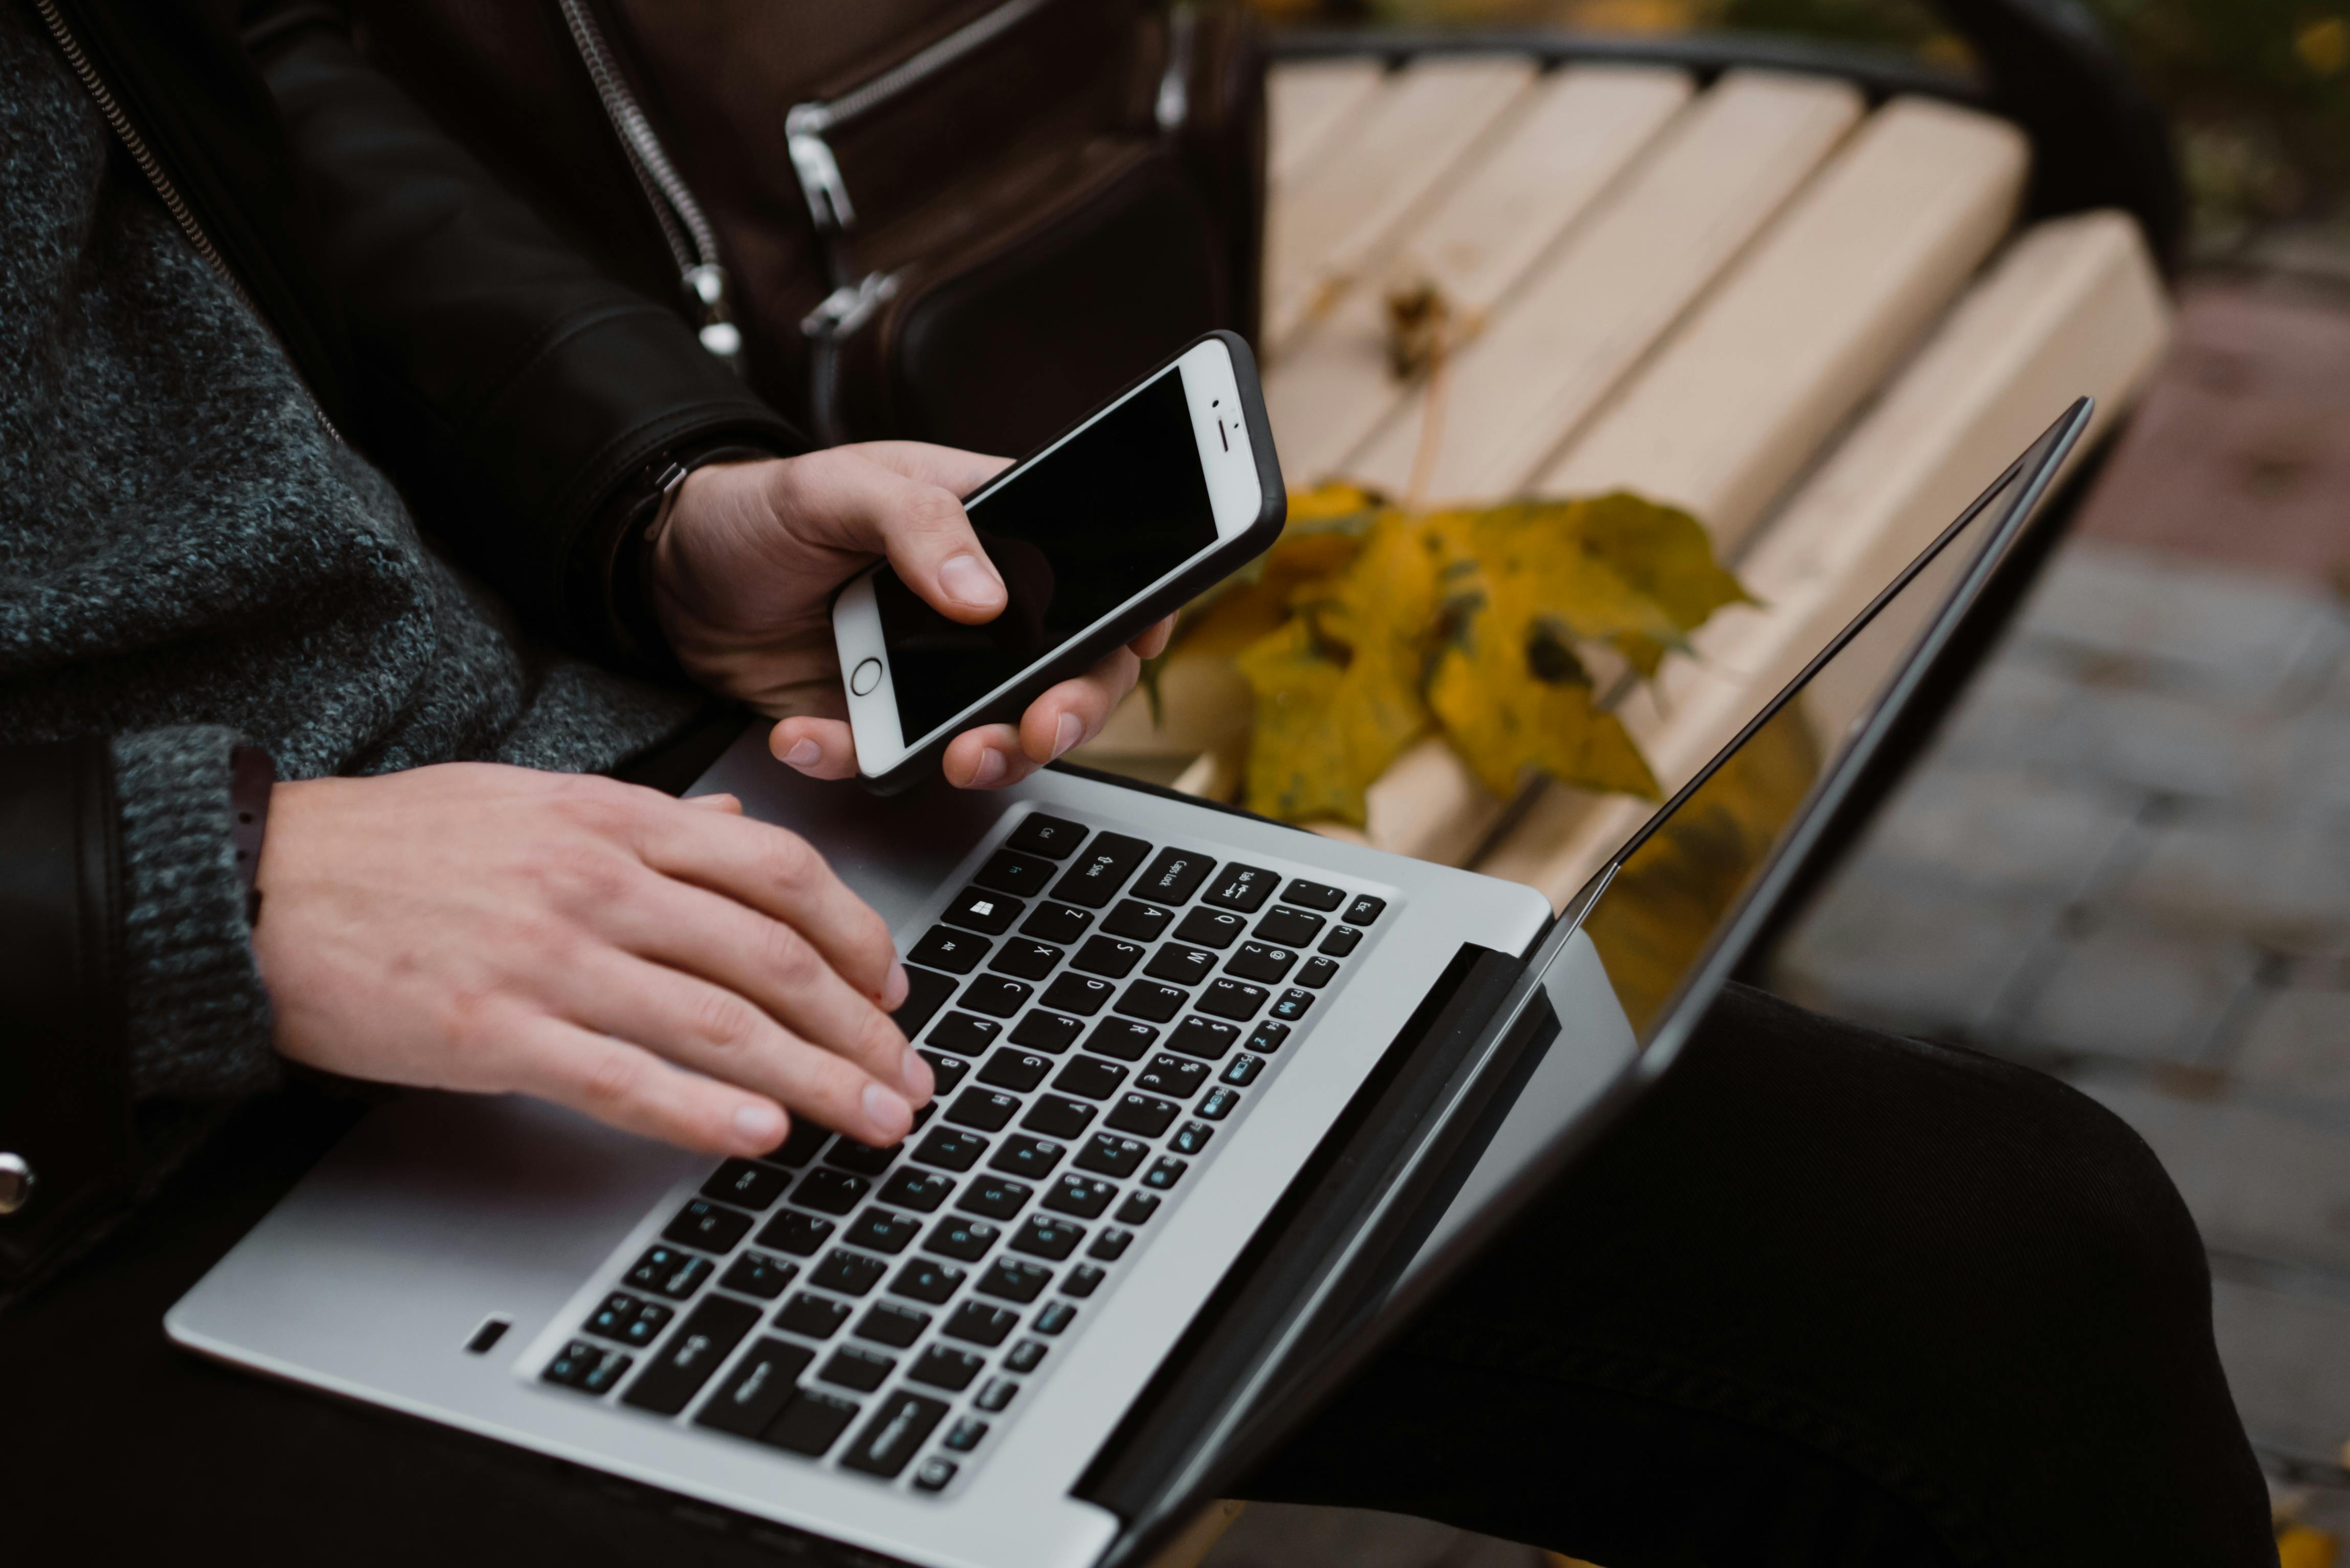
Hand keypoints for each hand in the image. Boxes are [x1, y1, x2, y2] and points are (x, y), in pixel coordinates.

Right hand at [251, 764, 932, 1155]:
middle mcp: (596, 882)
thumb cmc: (392, 845)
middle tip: (909, 1075)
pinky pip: (624, 1081)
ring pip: (720, 1022)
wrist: (258, 883)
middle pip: (773, 955)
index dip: (855, 934)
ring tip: (874, 1120)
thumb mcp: (533, 798)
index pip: (776, 872)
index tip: (893, 986)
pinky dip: (704, 1112)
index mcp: (613, 819)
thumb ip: (643, 820)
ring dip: (815, 1080)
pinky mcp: (494, 1033)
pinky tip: (762, 1137)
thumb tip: (733, 830)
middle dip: (860, 1025)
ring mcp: (549, 958)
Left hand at [648, 443, 1171, 789]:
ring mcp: (934, 671)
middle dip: (1066, 711)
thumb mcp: (841, 486)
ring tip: (948, 758)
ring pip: (996, 731)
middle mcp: (980, 609)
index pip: (1098, 569)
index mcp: (995, 530)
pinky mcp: (879, 719)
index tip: (1140, 643)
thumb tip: (990, 596)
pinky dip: (857, 760)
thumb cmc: (761, 507)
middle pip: (1067, 672)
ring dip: (983, 755)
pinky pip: (893, 758)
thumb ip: (918, 525)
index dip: (1137, 610)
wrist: (664, 572)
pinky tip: (807, 734)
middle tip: (1036, 729)